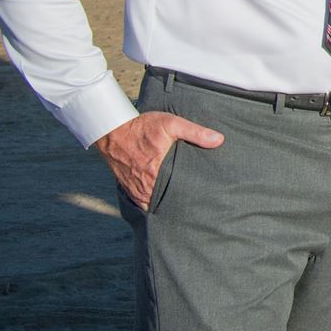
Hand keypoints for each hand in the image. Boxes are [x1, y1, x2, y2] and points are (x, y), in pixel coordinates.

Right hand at [95, 111, 222, 209]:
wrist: (112, 129)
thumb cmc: (142, 126)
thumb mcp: (171, 124)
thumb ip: (195, 132)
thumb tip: (219, 140)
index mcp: (155, 174)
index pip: (176, 195)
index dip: (189, 200)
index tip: (201, 200)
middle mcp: (144, 186)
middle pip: (164, 203)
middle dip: (178, 206)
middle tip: (194, 206)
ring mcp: (134, 189)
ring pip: (152, 205)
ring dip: (163, 205)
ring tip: (180, 206)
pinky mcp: (127, 187)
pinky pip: (140, 202)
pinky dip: (150, 203)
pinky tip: (161, 200)